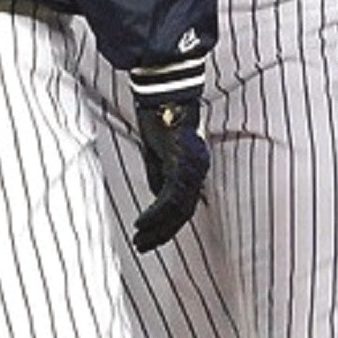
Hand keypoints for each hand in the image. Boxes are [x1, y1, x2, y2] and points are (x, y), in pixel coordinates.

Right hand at [132, 99, 209, 252]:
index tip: (148, 237)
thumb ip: (159, 175)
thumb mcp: (156, 153)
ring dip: (158, 228)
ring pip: (179, 210)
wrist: (163, 90)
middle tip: (141, 246)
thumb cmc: (160, 117)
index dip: (168, 226)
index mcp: (194, 167)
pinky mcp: (181, 162)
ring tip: (139, 240)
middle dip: (163, 233)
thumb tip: (157, 199)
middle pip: (184, 213)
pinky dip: (156, 214)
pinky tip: (140, 223)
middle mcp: (198, 169)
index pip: (184, 206)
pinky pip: (171, 197)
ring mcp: (192, 166)